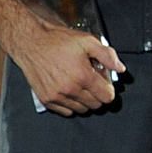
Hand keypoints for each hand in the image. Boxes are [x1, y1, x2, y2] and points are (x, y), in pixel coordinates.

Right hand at [0, 0, 121, 115]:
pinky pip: (66, 112)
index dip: (108, 89)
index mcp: (83, 76)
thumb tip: (120, 68)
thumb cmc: (58, 41)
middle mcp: (70, 89)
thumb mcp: (87, 41)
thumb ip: (107, 55)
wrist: (30, 43)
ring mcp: (57, 96)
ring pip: (82, 110)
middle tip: (91, 80)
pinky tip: (68, 90)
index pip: (107, 96)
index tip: (103, 81)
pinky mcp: (46, 99)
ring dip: (85, 100)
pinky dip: (71, 104)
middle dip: (97, 94)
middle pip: (96, 105)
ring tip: (79, 84)